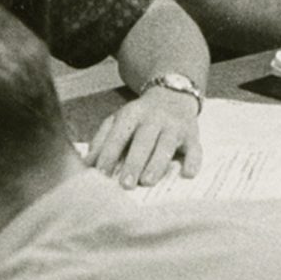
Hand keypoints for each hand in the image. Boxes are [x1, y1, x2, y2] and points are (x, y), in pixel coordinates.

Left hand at [86, 86, 202, 188]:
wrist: (173, 94)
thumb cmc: (140, 117)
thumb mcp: (118, 121)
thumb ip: (102, 140)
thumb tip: (86, 164)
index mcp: (131, 114)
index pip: (118, 135)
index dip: (109, 154)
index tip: (100, 174)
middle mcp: (154, 118)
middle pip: (143, 141)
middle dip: (134, 162)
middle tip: (125, 185)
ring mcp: (174, 126)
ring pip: (166, 145)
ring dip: (157, 164)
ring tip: (147, 181)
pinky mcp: (192, 135)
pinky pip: (195, 148)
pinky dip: (193, 161)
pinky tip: (187, 174)